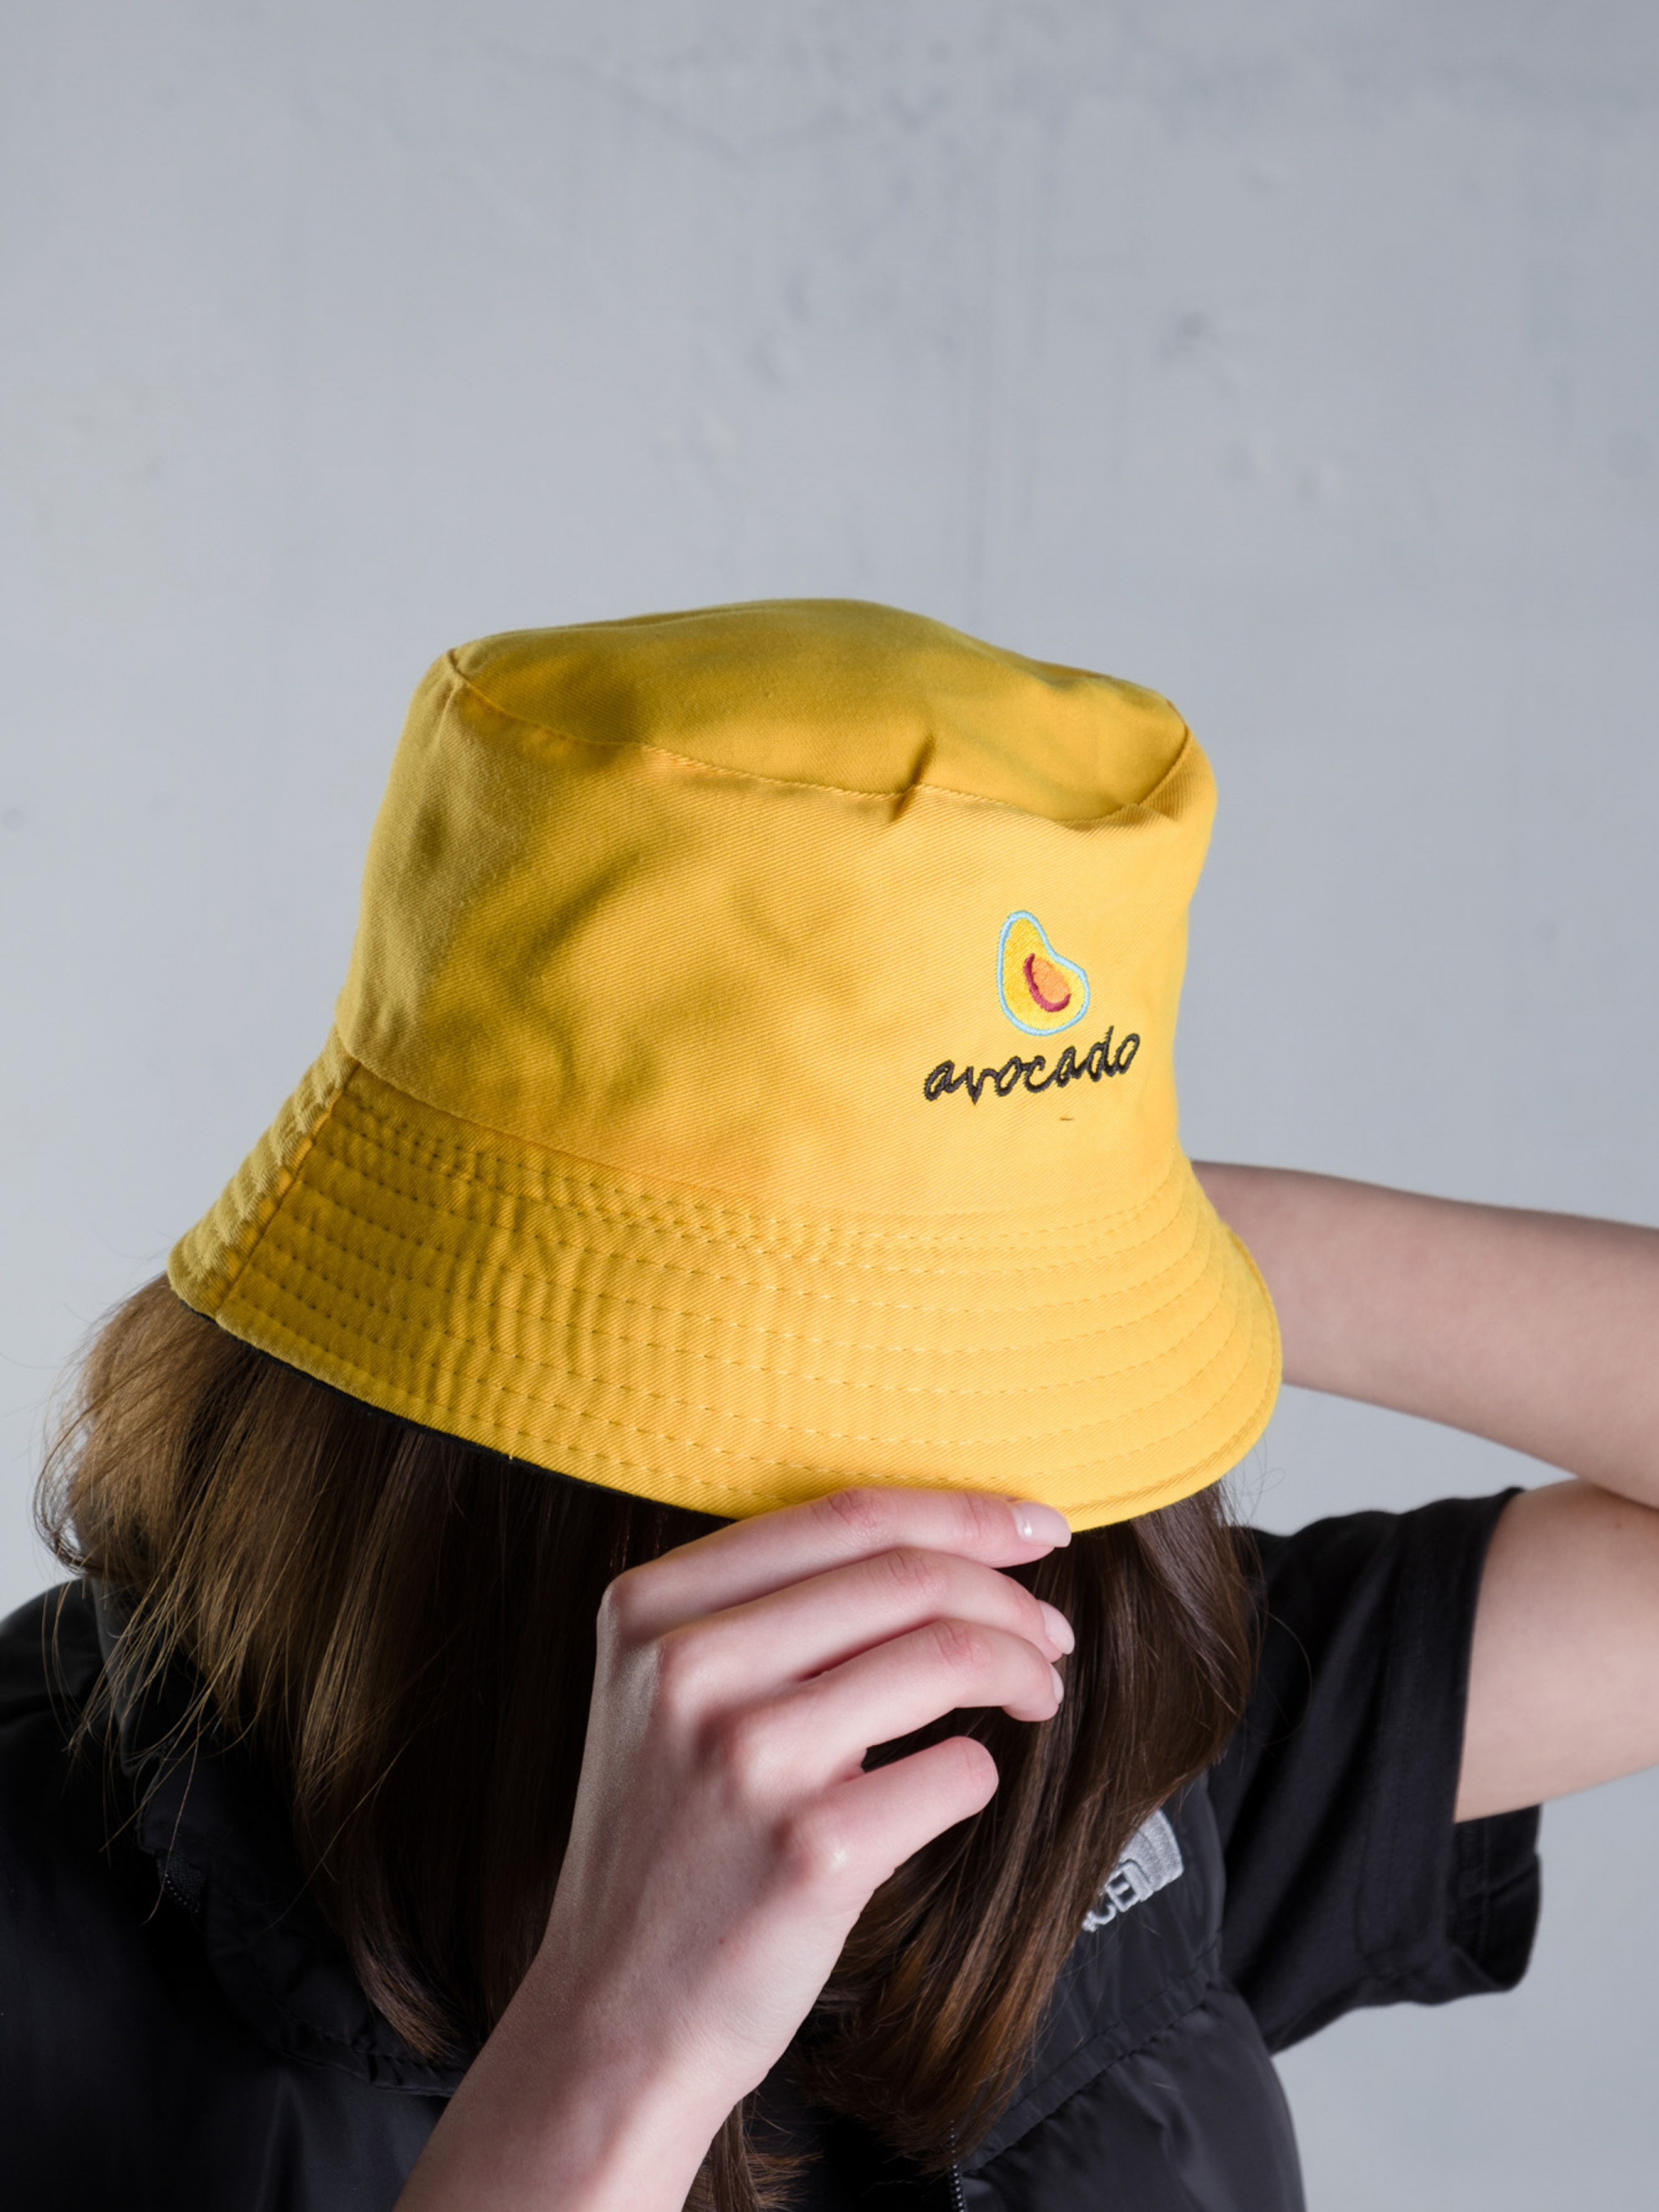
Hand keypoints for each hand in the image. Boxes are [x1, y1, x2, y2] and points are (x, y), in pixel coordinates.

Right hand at [396, 1486, 1072, 2211]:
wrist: (612, 2019)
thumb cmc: (666, 1846)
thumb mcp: (662, 1695)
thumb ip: (757, 1608)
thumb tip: (938, 1545)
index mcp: (649, 1609)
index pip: (844, 1513)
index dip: (963, 1511)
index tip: (1036, 1528)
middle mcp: (689, 1668)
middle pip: (908, 1574)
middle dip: (1010, 1594)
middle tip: (1052, 1633)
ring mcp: (749, 1757)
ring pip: (948, 1654)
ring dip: (1022, 1669)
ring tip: (1037, 1694)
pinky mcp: (812, 1850)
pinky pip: (956, 1770)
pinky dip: (980, 1771)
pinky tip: (955, 1786)